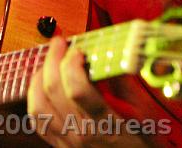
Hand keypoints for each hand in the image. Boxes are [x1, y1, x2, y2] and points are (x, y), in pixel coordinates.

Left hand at [27, 36, 147, 146]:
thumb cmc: (145, 146)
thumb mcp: (146, 114)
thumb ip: (125, 85)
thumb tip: (110, 57)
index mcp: (105, 125)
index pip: (77, 89)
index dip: (73, 64)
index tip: (78, 49)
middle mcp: (81, 134)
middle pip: (53, 91)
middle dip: (53, 60)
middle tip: (59, 43)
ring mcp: (67, 142)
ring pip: (38, 106)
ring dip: (39, 78)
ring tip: (48, 62)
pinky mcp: (60, 146)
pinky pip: (38, 121)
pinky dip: (35, 98)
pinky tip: (42, 86)